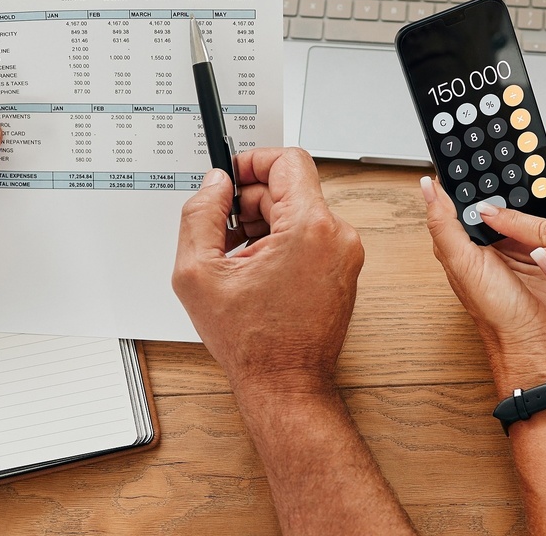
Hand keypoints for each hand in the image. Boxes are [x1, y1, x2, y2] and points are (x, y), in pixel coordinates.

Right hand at [172, 148, 363, 396]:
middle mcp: (338, 236)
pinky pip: (310, 236)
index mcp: (310, 228)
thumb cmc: (253, 343)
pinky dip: (280, 244)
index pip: (288, 161)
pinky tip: (255, 272)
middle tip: (222, 231)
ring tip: (236, 260)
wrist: (285, 384)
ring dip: (263, 225)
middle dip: (251, 203)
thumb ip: (200, 215)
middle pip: (290, 188)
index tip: (231, 177)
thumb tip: (215, 184)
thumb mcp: (199, 272)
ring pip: (298, 213)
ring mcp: (346, 254)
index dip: (252, 161)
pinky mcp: (344, 269)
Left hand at [420, 143, 545, 384]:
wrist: (536, 341)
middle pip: (501, 186)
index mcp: (464, 234)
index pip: (467, 188)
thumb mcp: (463, 263)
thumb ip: (444, 224)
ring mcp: (518, 238)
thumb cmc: (495, 312)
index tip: (485, 135)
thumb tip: (426, 186)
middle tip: (529, 139)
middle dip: (514, 162)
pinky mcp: (544, 244)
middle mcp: (489, 233)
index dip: (475, 162)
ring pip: (527, 195)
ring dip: (539, 175)